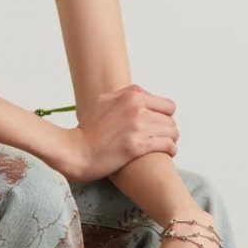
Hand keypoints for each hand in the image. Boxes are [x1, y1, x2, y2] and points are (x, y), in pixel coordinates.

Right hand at [57, 84, 179, 182]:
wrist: (75, 151)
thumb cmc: (87, 131)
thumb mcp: (102, 102)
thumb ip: (123, 97)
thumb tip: (138, 96)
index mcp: (130, 95)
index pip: (166, 104)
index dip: (165, 117)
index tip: (160, 125)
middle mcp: (136, 107)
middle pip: (170, 119)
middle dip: (168, 130)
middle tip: (163, 138)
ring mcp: (137, 126)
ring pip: (172, 131)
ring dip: (171, 140)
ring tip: (166, 146)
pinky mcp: (138, 145)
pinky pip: (167, 145)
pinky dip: (171, 149)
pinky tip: (168, 153)